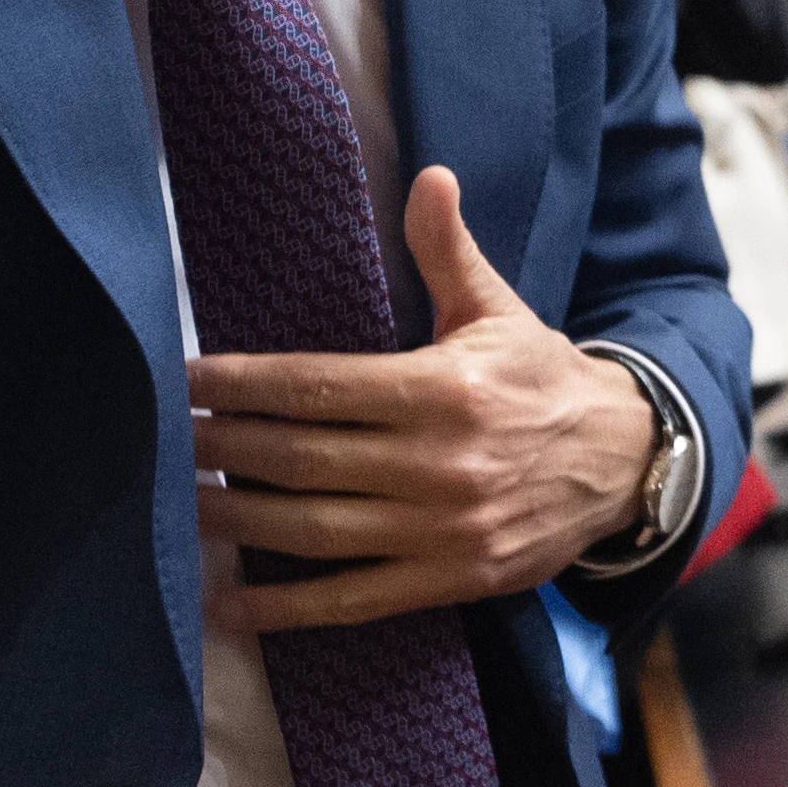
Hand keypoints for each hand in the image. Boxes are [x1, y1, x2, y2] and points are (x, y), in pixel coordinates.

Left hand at [193, 166, 658, 626]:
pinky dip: (285, 609)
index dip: (243, 383)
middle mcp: (440, 464)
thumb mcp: (500, 310)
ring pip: (313, 531)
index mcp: (446, 389)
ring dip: (236, 519)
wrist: (626, 465)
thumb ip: (449, 252)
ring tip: (177, 504)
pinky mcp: (448, 581)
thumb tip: (430, 176)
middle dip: (222, 446)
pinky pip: (352, 601)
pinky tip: (227, 605)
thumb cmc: (543, 380)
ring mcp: (442, 531)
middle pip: (302, 458)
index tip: (185, 380)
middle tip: (161, 438)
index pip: (319, 386)